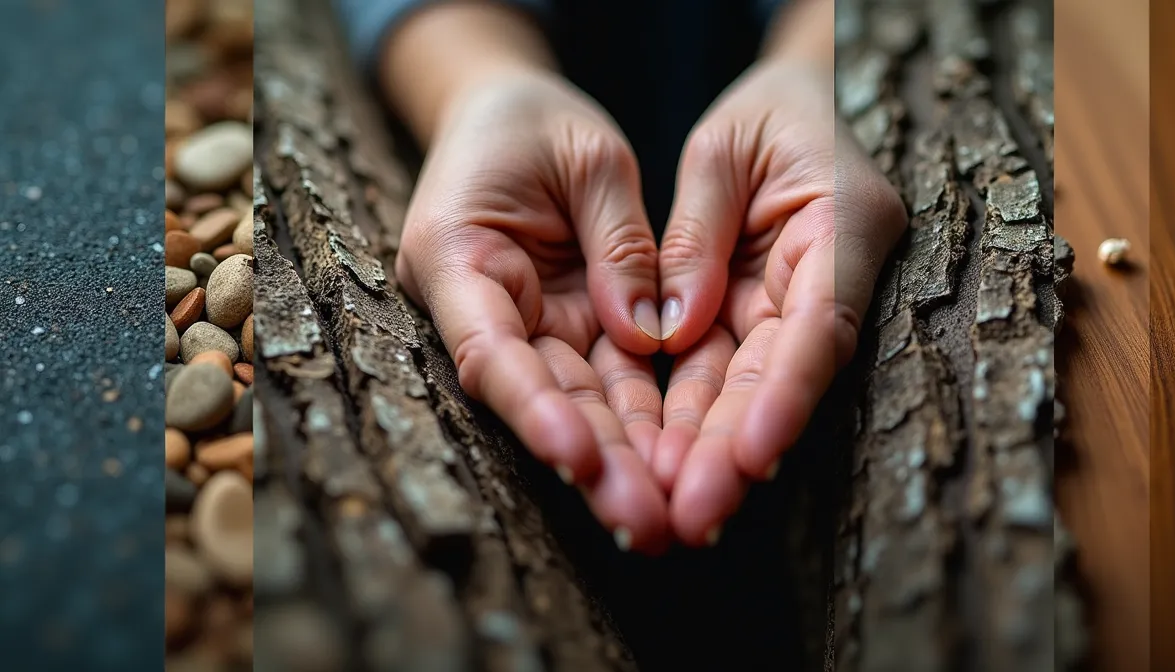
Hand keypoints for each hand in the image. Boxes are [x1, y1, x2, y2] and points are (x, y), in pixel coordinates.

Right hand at [393, 68, 670, 552]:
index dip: (534, 408)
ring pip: (577, 401)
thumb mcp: (589, 159)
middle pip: (538, 394)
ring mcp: (524, 325)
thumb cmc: (534, 123)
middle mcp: (481, 305)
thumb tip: (649, 335)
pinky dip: (641, 424)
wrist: (509, 112)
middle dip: (593, 462)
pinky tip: (678, 469)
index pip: (491, 348)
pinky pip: (608, 380)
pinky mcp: (565, 332)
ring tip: (667, 520)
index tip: (580, 457)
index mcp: (456, 253)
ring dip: (622, 461)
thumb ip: (621, 245)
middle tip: (645, 525)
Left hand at [651, 58, 907, 545]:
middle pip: (784, 371)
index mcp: (844, 220)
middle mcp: (832, 276)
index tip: (755, 452)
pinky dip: (698, 416)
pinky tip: (668, 464)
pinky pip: (725, 369)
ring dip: (715, 448)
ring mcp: (800, 303)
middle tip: (696, 513)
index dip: (788, 390)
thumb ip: (695, 235)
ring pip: (752, 384)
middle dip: (740, 447)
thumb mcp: (724, 148)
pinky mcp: (763, 317)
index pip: (820, 319)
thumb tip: (669, 327)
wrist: (801, 100)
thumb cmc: (773, 109)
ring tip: (675, 509)